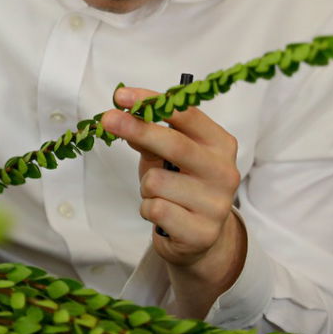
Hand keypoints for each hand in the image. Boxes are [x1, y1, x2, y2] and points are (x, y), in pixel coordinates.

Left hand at [100, 87, 243, 276]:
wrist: (200, 238)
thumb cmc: (180, 187)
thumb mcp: (165, 156)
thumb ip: (148, 136)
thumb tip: (122, 115)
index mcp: (221, 144)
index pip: (187, 115)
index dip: (152, 101)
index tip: (121, 95)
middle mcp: (225, 172)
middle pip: (176, 145)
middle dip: (138, 129)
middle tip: (107, 119)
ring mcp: (217, 204)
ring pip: (157, 181)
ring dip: (146, 186)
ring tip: (158, 195)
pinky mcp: (202, 232)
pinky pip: (155, 209)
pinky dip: (148, 209)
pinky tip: (161, 214)